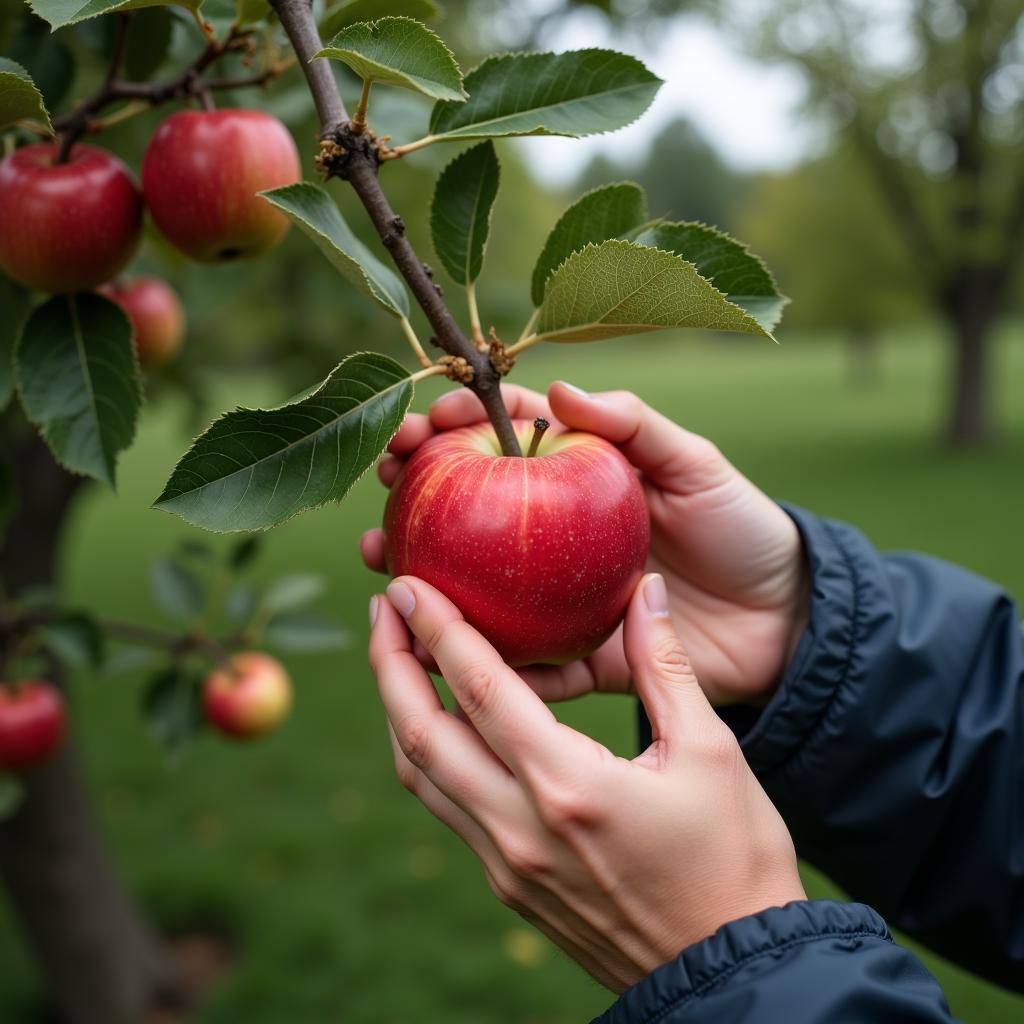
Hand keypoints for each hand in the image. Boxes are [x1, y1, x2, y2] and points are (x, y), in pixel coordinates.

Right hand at [362, 382, 808, 705]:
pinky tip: (432, 642)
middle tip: (382, 482)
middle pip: (472, 509)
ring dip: (423, 572)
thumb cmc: (740, 528)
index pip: (506, 436)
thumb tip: (556, 393)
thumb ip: (633, 426)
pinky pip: (521, 658)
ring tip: (383, 559)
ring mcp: (557, 597)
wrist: (783, 620)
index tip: (423, 420)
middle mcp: (556, 537)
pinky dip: (478, 655)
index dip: (458, 421)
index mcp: (581, 479)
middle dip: (419, 492)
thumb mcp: (695, 463)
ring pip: (476, 584)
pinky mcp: (574, 653)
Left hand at [368, 572, 805, 991]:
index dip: (438, 628)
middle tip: (384, 608)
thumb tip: (648, 588)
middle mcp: (521, 827)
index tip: (408, 586)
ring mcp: (507, 863)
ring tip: (400, 658)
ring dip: (400, 710)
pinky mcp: (509, 884)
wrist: (731, 972)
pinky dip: (430, 754)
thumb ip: (664, 663)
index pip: (481, 688)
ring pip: (421, 774)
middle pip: (421, 732)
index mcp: (570, 785)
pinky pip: (446, 806)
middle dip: (390, 663)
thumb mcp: (711, 752)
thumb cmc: (735, 859)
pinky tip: (445, 723)